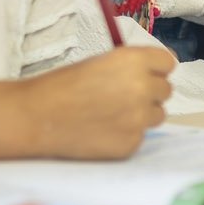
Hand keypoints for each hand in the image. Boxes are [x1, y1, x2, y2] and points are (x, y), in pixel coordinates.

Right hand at [21, 47, 173, 158]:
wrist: (35, 117)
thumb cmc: (61, 87)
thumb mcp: (100, 62)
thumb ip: (131, 66)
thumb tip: (156, 69)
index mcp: (134, 61)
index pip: (168, 63)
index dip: (156, 68)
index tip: (148, 73)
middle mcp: (142, 88)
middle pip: (165, 90)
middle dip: (149, 92)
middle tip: (122, 96)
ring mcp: (138, 118)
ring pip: (157, 114)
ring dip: (141, 114)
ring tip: (110, 113)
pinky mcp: (130, 144)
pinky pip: (140, 136)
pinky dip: (126, 134)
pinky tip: (102, 130)